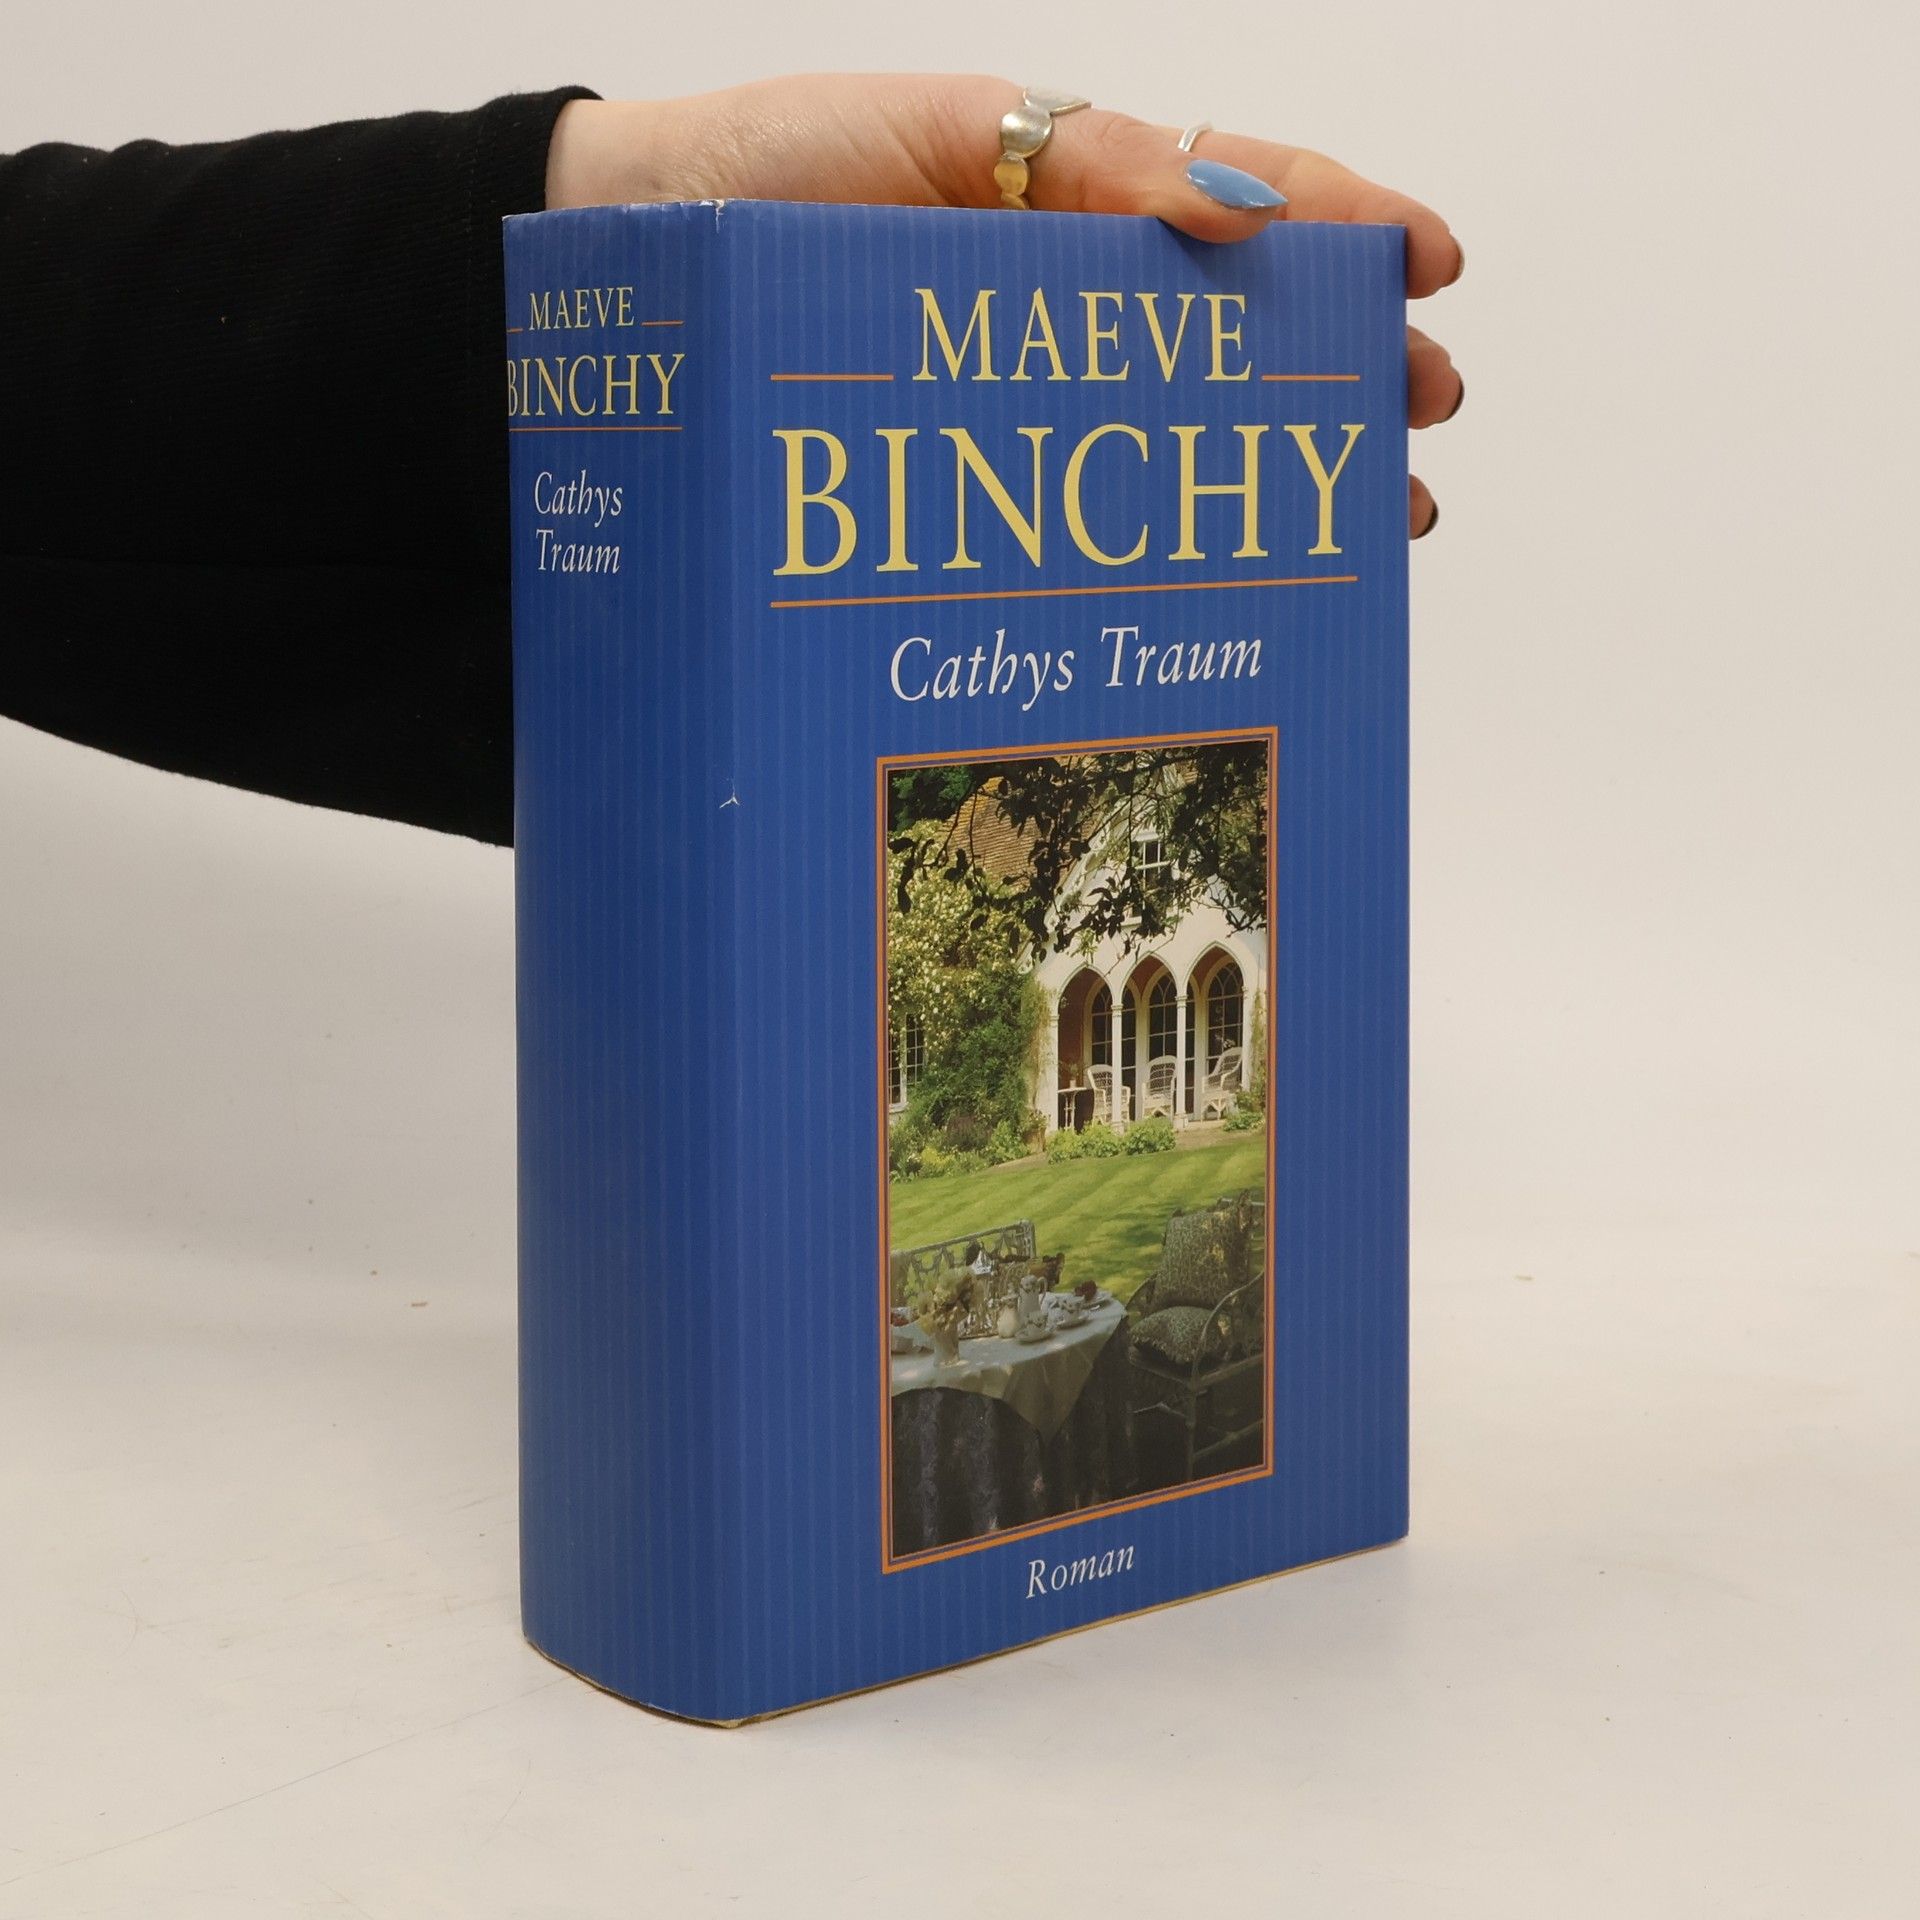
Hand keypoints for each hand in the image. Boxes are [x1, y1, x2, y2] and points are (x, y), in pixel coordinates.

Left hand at [546, 75, 1463, 538]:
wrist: (639, 260)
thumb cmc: (773, 169)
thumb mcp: (941, 127)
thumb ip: (1089, 160)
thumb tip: (1240, 216)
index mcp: (1077, 196)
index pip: (1249, 199)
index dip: (1349, 224)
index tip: (1427, 264)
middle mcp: (1073, 304)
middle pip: (1247, 332)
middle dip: (1348, 365)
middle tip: (1420, 406)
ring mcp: (1030, 395)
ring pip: (1189, 432)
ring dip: (1292, 467)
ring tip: (1379, 515)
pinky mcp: (975, 475)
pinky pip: (1090, 506)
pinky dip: (1170, 542)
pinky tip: (1227, 576)